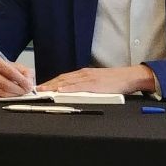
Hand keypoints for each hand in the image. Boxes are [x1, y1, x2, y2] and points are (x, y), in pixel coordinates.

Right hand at [0, 57, 35, 97]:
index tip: (29, 85)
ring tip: (20, 93)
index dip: (21, 80)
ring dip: (14, 96)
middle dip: (19, 90)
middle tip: (26, 91)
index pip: (10, 72)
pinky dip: (7, 98)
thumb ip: (24, 72)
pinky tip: (12, 95)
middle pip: (6, 85)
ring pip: (2, 94)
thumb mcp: (12, 65)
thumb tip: (30, 81)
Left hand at [38, 64, 155, 94]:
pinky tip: (61, 91)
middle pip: (62, 79)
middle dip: (49, 84)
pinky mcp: (94, 84)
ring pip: (67, 82)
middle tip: (37, 89)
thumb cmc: (114, 81)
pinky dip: (68, 88)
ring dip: (54, 86)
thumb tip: (74, 91)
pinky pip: (78, 86)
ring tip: (44, 90)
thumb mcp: (96, 81)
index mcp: (83, 74)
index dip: (51, 82)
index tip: (42, 87)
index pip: (63, 78)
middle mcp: (83, 74)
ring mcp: (88, 78)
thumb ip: (85, 85)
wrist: (128, 77)